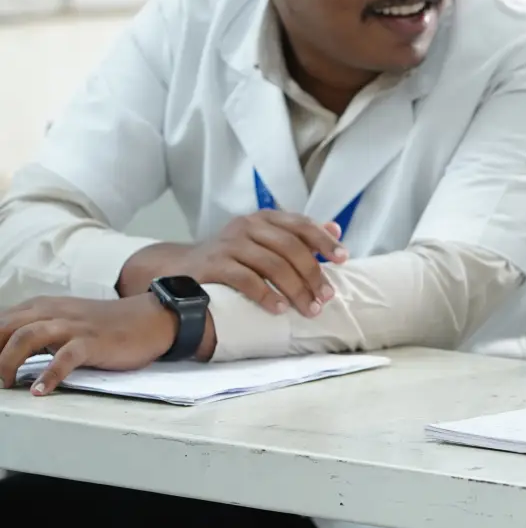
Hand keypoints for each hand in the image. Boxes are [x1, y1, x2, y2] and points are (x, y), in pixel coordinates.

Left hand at [0, 294, 211, 394]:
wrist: (151, 319)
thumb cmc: (105, 326)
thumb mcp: (63, 320)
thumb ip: (34, 330)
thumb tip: (6, 351)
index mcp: (42, 307)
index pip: (0, 321)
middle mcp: (53, 312)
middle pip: (5, 327)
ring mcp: (74, 326)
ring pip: (27, 337)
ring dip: (8, 361)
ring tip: (4, 384)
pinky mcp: (93, 342)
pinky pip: (65, 357)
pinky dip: (49, 374)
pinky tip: (40, 391)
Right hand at [119, 211, 347, 315]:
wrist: (180, 267)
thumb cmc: (232, 257)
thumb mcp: (264, 240)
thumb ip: (297, 235)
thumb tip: (336, 229)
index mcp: (264, 218)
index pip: (301, 225)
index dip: (323, 241)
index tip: (344, 259)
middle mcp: (247, 226)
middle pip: (290, 247)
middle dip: (313, 274)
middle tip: (327, 297)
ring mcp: (229, 244)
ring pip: (272, 264)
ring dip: (296, 289)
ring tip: (309, 309)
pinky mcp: (213, 264)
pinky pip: (246, 279)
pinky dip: (266, 295)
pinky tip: (279, 309)